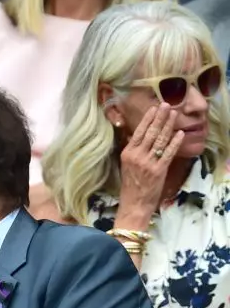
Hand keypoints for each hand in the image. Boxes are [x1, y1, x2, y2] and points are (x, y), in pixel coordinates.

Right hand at [118, 104, 183, 218]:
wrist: (134, 202)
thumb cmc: (131, 184)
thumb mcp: (126, 164)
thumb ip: (133, 150)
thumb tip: (138, 134)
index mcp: (127, 153)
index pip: (138, 132)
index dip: (147, 119)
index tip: (154, 108)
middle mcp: (136, 156)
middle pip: (150, 133)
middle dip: (159, 118)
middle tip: (167, 105)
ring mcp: (148, 162)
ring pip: (159, 140)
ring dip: (168, 126)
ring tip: (174, 114)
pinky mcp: (158, 170)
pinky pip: (168, 153)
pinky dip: (174, 142)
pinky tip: (180, 134)